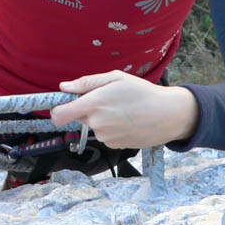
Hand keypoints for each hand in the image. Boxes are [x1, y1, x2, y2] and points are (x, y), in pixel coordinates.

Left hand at [49, 70, 199, 148]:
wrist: (168, 115)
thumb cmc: (142, 92)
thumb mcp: (115, 78)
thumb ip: (87, 83)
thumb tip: (64, 87)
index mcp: (93, 104)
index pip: (59, 115)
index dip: (56, 111)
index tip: (61, 106)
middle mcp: (97, 123)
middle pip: (80, 117)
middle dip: (89, 109)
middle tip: (109, 99)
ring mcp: (106, 137)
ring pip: (94, 126)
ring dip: (102, 118)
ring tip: (123, 109)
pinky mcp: (115, 146)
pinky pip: (106, 134)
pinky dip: (112, 128)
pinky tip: (128, 120)